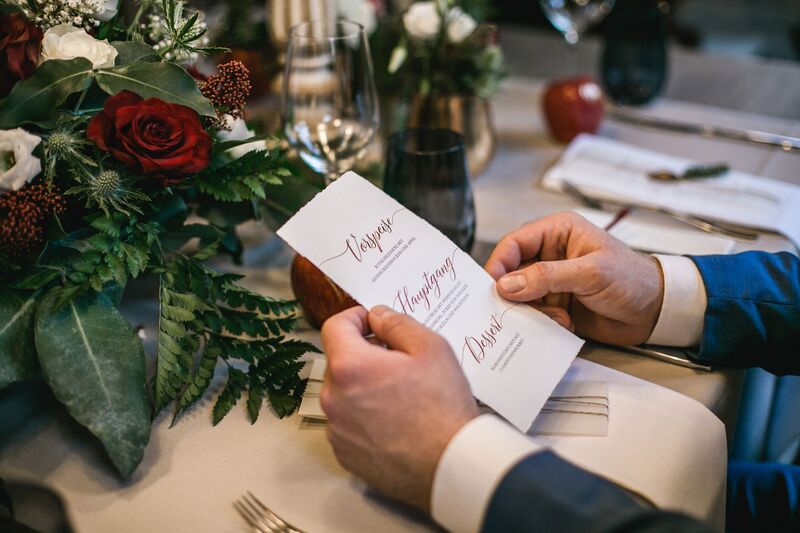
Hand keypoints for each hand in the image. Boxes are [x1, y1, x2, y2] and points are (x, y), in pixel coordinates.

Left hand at [320, 305, 478, 510]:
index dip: (355, 318)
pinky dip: (364, 415)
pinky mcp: (344, 453)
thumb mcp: (431, 347)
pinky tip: (394, 420)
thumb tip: (377, 316)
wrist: (450, 465)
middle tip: (398, 361)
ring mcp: (336, 429)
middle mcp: (333, 398)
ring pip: (343, 393)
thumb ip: (397, 323)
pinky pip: (347, 422)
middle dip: (364, 354)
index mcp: (349, 366)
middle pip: (339, 361)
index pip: (334, 327)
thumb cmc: (442, 407)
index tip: (373, 322)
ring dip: (363, 386)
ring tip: (399, 394)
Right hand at [485, 212, 663, 345]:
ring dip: (530, 310)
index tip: (490, 287)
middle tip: (511, 309)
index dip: (499, 264)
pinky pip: (534, 313)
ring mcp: (552, 281)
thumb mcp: (590, 273)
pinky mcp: (556, 303)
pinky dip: (541, 321)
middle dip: (512, 292)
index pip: (515, 243)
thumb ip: (547, 277)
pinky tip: (561, 322)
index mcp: (558, 232)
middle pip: (512, 271)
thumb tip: (507, 284)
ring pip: (521, 296)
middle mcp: (550, 254)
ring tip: (552, 316)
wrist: (656, 312)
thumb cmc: (632, 280)